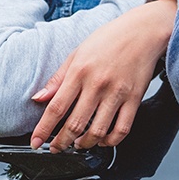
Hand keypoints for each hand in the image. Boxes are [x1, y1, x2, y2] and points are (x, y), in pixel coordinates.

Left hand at [29, 0, 175, 152]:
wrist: (142, 31)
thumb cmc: (108, 40)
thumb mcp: (77, 53)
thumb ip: (57, 78)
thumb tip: (38, 98)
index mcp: (79, 71)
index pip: (56, 107)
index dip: (43, 129)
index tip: (36, 142)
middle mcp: (97, 84)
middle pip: (75, 124)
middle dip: (61, 142)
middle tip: (55, 148)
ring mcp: (117, 93)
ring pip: (97, 131)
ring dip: (84, 144)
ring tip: (78, 144)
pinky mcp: (134, 99)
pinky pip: (122, 129)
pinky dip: (110, 141)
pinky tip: (102, 140)